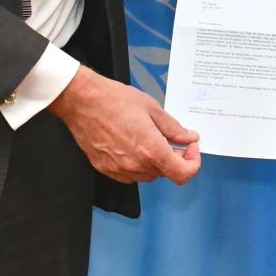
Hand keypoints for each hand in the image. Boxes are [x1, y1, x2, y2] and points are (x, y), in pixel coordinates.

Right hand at [49, 66, 201, 183]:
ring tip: (150, 140)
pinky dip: (137, 165)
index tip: (190, 149)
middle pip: (166, 174)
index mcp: (151, 149)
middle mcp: (136, 165)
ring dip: (155, 163)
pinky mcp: (105, 169)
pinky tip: (133, 146)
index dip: (193, 163)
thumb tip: (188, 138)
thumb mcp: (151, 108)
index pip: (183, 174)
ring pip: (148, 176)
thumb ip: (173, 128)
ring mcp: (119, 169)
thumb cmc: (114, 100)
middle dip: (174, 159)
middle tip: (172, 140)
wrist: (82, 101)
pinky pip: (129, 175)